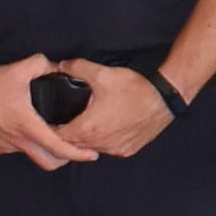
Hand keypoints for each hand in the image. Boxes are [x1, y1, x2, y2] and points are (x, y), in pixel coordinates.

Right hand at [0, 52, 85, 169]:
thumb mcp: (17, 69)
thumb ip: (41, 64)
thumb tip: (53, 65)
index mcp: (27, 127)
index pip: (59, 148)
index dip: (78, 153)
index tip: (92, 154)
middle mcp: (17, 142)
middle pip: (48, 162)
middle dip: (65, 159)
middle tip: (75, 148)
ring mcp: (5, 146)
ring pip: (31, 155)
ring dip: (44, 149)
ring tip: (52, 134)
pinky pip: (16, 149)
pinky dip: (27, 143)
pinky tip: (27, 129)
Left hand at [56, 57, 180, 159]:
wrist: (164, 98)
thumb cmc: (134, 89)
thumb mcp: (102, 74)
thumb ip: (76, 68)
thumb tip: (62, 65)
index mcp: (88, 128)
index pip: (58, 138)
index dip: (52, 129)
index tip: (51, 121)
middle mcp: (100, 144)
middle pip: (73, 146)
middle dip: (68, 135)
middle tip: (66, 121)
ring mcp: (115, 149)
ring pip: (91, 149)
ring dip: (86, 139)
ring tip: (86, 123)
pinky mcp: (127, 150)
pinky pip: (108, 149)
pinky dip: (104, 141)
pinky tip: (107, 127)